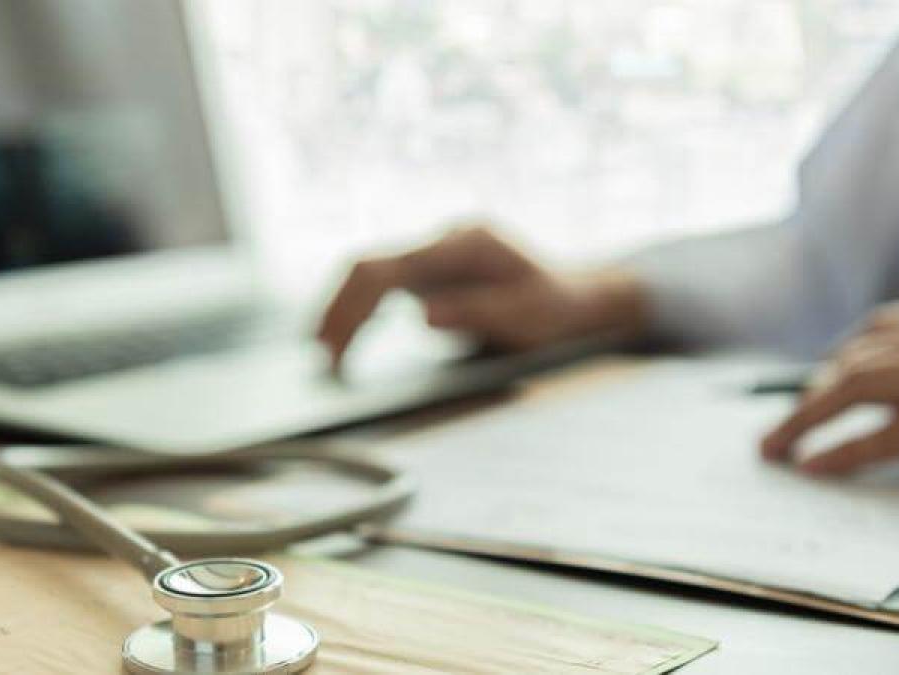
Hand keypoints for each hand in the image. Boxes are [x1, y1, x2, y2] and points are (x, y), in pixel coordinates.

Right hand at [316, 225, 646, 368]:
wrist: (580, 298)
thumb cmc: (557, 310)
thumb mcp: (528, 317)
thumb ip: (477, 313)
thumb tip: (422, 315)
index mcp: (464, 244)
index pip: (389, 269)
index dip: (353, 308)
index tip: (334, 347)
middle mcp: (442, 241)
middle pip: (367, 265)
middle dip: (335, 309)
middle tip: (318, 358)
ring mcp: (434, 255)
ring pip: (369, 274)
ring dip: (342, 311)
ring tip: (324, 356)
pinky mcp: (431, 273)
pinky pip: (383, 287)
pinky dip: (360, 313)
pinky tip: (344, 342)